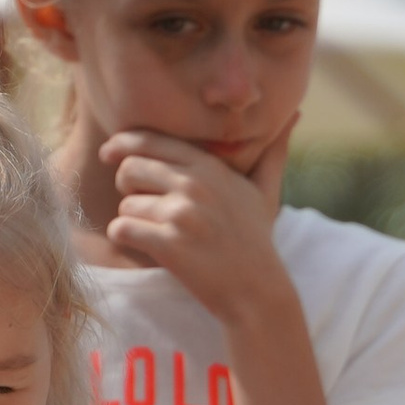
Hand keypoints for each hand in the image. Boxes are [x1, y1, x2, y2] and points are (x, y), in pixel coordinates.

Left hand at [100, 131, 296, 326]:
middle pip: (129, 168)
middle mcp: (195, 185)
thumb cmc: (256, 241)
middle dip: (126, 186)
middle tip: (139, 203)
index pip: (150, 140)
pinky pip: (122, 230)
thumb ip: (272, 152)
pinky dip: (124, 238)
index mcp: (210, 166)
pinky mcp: (169, 245)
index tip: (109, 154)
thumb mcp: (265, 191)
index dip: (123, 145)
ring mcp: (182, 215)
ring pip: (125, 205)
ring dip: (131, 220)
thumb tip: (295, 113)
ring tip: (154, 233)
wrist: (257, 291)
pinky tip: (141, 245)